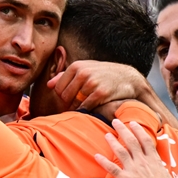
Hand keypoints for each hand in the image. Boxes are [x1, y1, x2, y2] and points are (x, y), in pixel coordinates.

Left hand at [48, 61, 177, 130]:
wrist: (129, 77)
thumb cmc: (104, 74)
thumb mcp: (86, 69)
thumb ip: (66, 76)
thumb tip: (49, 85)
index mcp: (76, 66)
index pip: (59, 88)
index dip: (62, 98)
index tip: (69, 102)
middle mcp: (83, 73)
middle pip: (64, 97)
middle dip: (68, 105)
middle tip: (75, 109)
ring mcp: (92, 83)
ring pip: (74, 103)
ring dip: (77, 109)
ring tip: (83, 109)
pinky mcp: (100, 93)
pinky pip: (85, 107)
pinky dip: (86, 111)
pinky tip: (91, 110)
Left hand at [95, 119, 177, 177]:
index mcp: (154, 161)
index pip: (146, 141)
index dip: (139, 131)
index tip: (133, 124)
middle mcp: (142, 162)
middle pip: (131, 142)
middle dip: (123, 130)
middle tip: (115, 122)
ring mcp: (133, 169)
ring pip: (121, 152)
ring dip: (112, 142)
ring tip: (106, 134)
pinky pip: (112, 168)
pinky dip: (103, 162)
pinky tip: (96, 156)